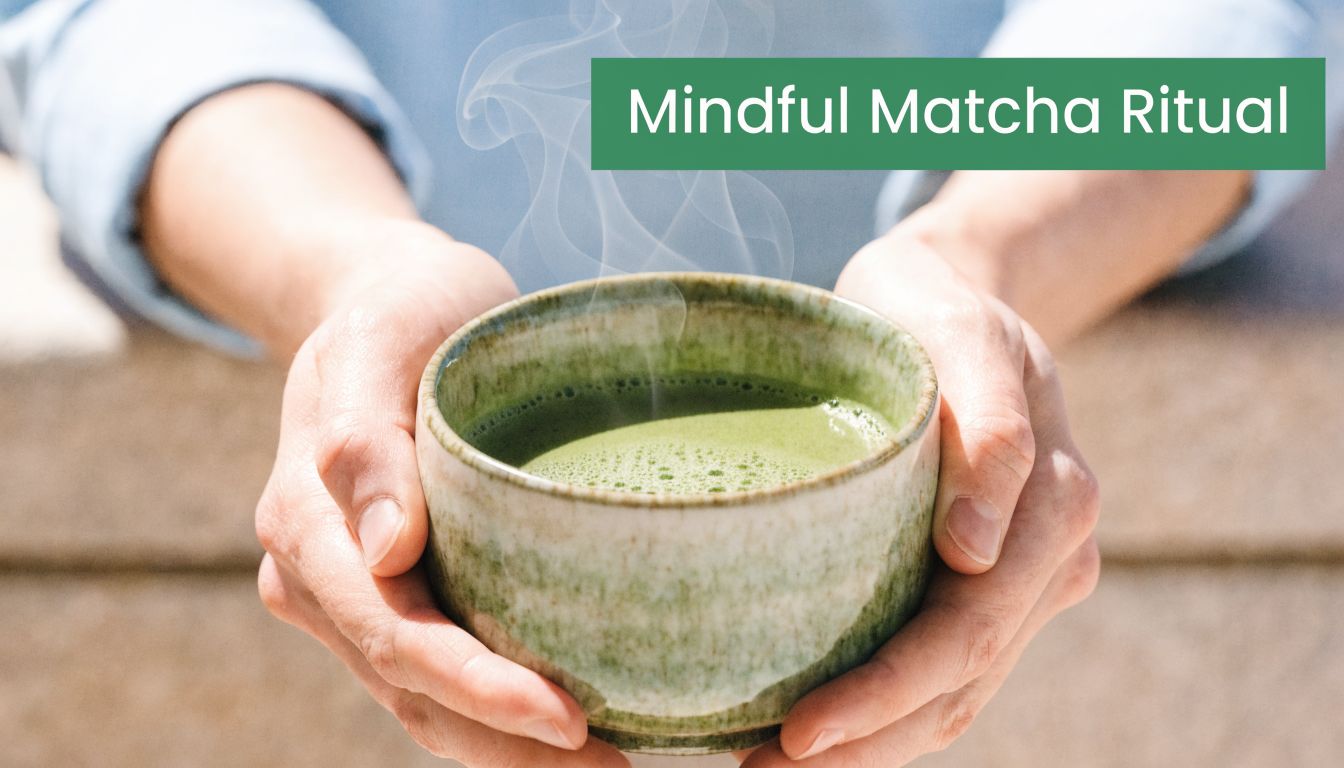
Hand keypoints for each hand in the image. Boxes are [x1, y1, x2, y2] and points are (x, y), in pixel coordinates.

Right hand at [251, 220, 628, 766]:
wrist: (390, 303)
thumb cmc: (396, 310)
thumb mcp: (377, 341)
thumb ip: (362, 439)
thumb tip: (387, 552)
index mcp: (306, 525)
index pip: (396, 635)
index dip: (479, 691)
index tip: (571, 718)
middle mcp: (321, 577)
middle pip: (413, 690)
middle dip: (507, 743)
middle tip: (615, 767)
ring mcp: (357, 593)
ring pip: (424, 702)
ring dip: (507, 749)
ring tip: (608, 766)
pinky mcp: (399, 592)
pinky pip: (439, 674)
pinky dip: (497, 712)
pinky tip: (570, 723)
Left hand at [741, 228, 1100, 765]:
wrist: (954, 298)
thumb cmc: (939, 311)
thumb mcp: (965, 337)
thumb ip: (991, 432)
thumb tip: (973, 553)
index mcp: (1053, 507)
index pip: (966, 631)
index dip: (886, 693)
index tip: (799, 730)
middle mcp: (1051, 557)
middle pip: (960, 681)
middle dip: (867, 740)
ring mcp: (1026, 579)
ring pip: (959, 695)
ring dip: (876, 745)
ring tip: (775, 767)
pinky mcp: (991, 584)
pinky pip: (952, 670)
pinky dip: (892, 712)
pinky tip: (825, 730)